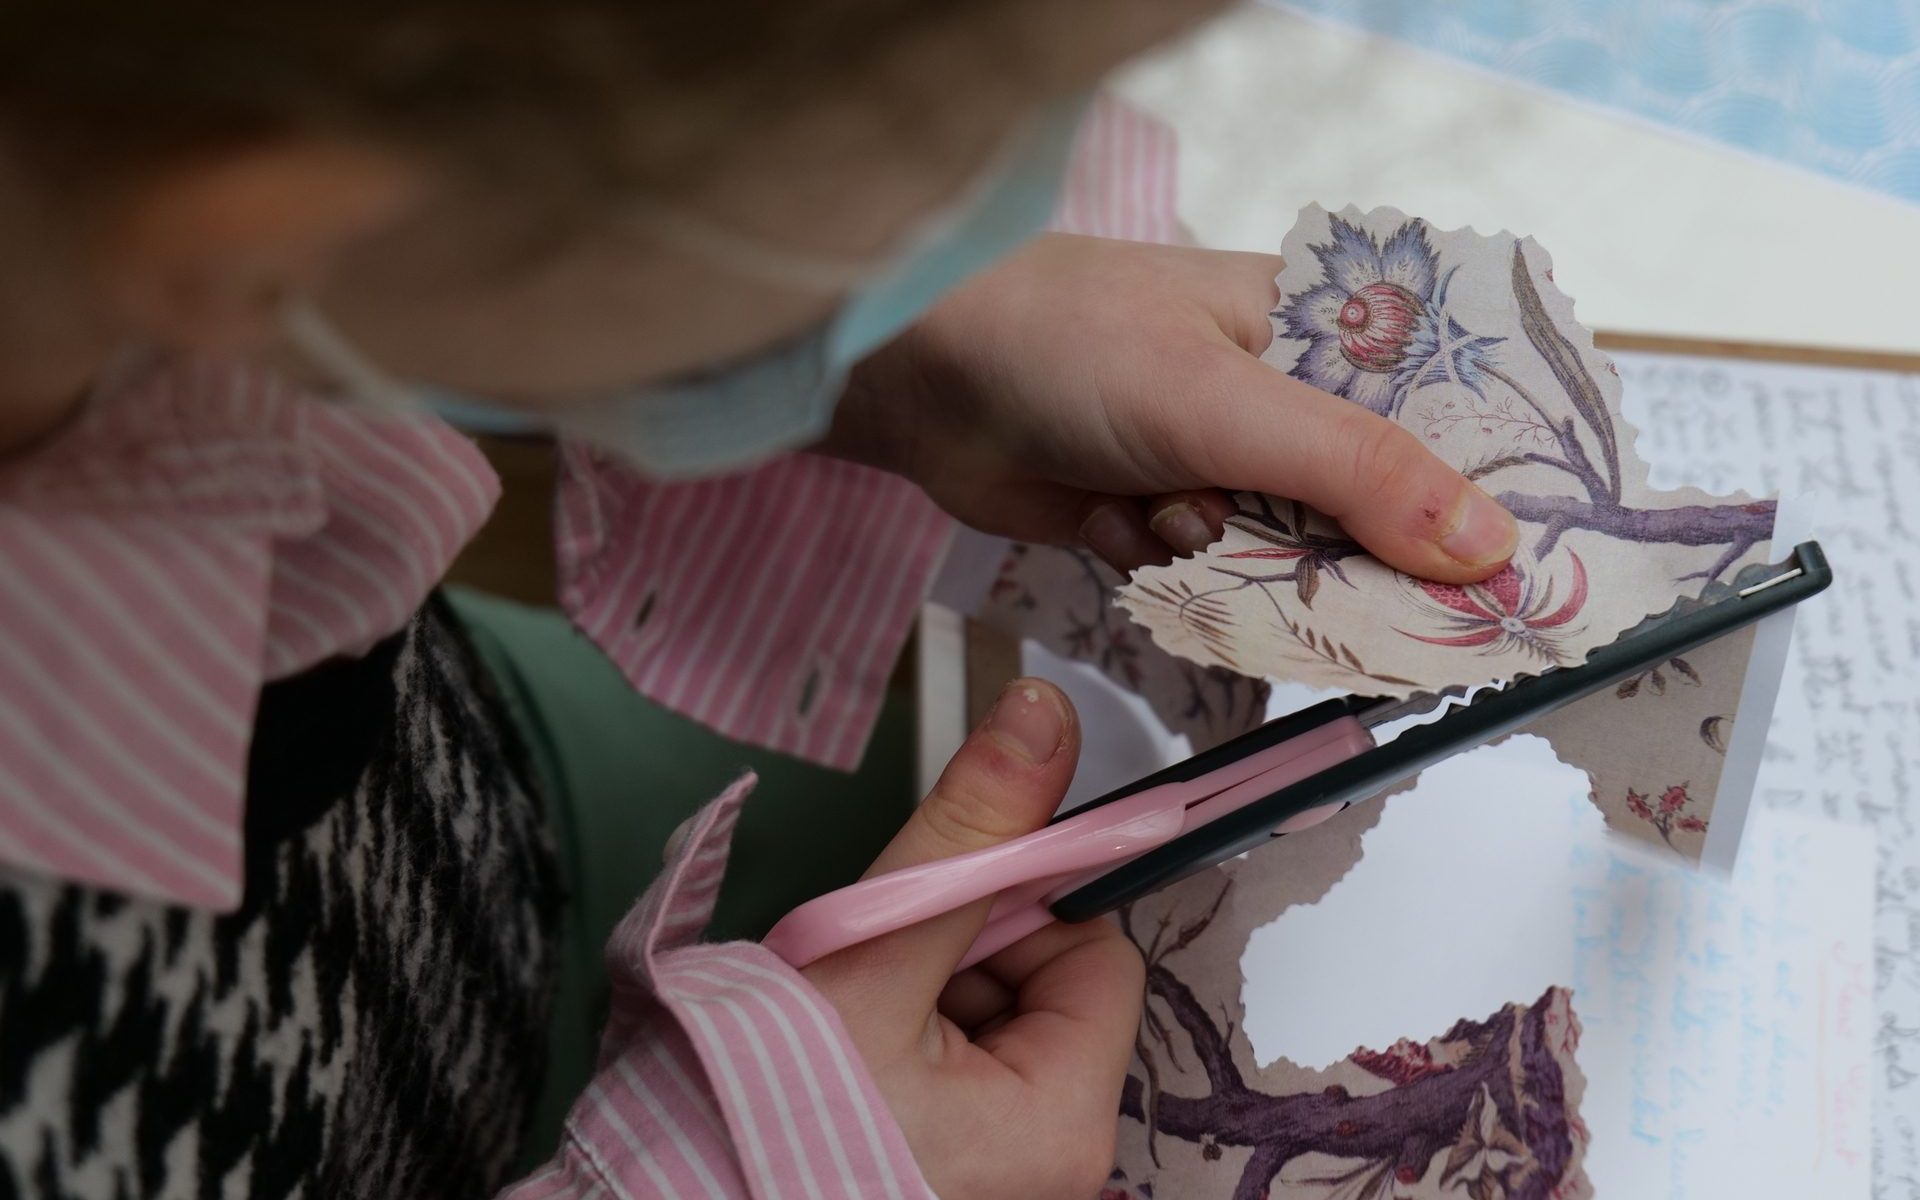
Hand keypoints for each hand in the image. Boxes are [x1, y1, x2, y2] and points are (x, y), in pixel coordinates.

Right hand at [803, 678, 1140, 1199]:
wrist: (654, 1198)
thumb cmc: (753, 1106)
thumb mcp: (870, 951)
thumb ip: (968, 834)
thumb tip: (1047, 713)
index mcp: (1063, 1126)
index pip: (1097, 955)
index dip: (1019, 905)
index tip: (934, 900)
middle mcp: (1053, 1166)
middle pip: (1046, 989)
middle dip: (962, 952)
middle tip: (871, 974)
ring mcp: (1000, 1175)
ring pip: (994, 1022)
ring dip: (925, 991)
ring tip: (844, 1023)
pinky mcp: (951, 1171)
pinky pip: (956, 1070)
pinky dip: (905, 1038)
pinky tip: (843, 1057)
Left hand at [827, 233, 1517, 581]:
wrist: (920, 379)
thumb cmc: (1077, 346)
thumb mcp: (1230, 403)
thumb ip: (1359, 474)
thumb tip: (1491, 549)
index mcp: (1326, 337)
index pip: (1445, 422)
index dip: (1484, 500)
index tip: (1520, 581)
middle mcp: (1284, 403)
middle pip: (1373, 512)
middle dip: (1351, 558)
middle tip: (1334, 582)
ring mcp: (1220, 466)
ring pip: (1287, 560)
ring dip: (1236, 565)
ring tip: (1171, 512)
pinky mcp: (1158, 518)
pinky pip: (1208, 580)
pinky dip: (1168, 570)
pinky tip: (1114, 521)